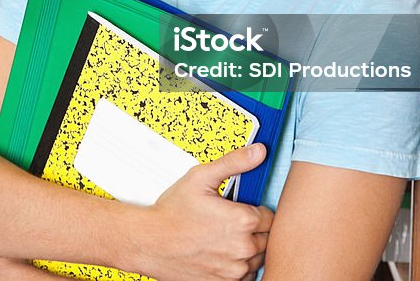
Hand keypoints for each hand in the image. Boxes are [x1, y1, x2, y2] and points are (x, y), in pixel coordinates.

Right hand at [127, 143, 272, 280]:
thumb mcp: (200, 178)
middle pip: (266, 237)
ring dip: (247, 248)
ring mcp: (234, 269)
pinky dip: (238, 266)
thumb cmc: (171, 214)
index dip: (255, 209)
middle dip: (252, 228)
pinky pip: (246, 276)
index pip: (270, 216)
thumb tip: (258, 151)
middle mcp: (242, 248)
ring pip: (257, 258)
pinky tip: (221, 253)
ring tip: (223, 237)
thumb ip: (233, 162)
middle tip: (228, 222)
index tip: (240, 208)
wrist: (149, 242)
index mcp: (242, 220)